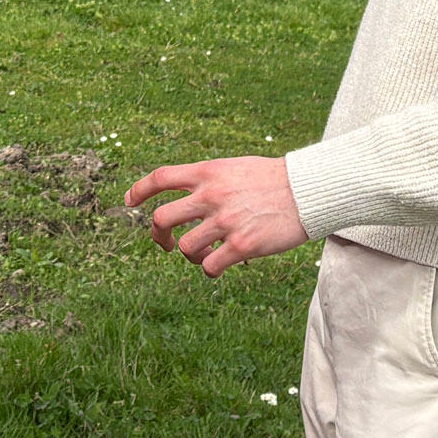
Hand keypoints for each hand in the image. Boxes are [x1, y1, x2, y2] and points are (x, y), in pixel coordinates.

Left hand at [125, 156, 309, 277]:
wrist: (308, 190)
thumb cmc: (275, 180)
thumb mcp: (236, 168)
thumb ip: (211, 180)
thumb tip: (191, 197)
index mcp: (208, 172)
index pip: (161, 177)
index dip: (139, 190)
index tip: (130, 201)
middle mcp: (210, 196)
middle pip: (162, 218)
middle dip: (157, 234)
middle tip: (163, 242)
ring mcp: (224, 222)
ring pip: (183, 247)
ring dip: (189, 256)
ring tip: (203, 255)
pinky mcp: (241, 246)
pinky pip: (209, 266)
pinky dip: (209, 270)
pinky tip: (218, 266)